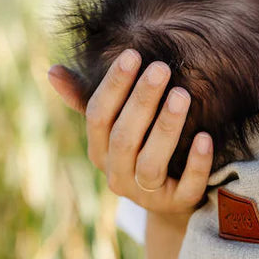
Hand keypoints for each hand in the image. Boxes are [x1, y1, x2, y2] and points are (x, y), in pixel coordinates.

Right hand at [47, 51, 211, 216]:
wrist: (172, 200)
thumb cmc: (141, 150)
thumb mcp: (115, 127)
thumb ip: (87, 99)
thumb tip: (52, 70)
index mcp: (99, 152)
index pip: (98, 116)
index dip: (113, 86)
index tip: (132, 54)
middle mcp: (118, 175)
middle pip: (124, 138)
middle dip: (142, 101)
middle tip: (161, 68)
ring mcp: (147, 194)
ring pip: (151, 164)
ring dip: (166, 127)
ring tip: (182, 95)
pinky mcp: (178, 204)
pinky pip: (187, 186)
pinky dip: (196, 163)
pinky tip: (205, 137)